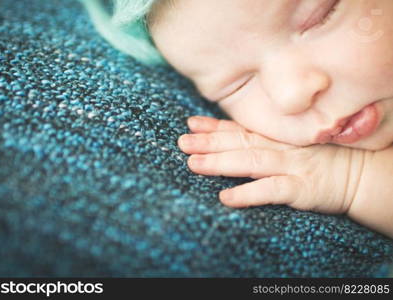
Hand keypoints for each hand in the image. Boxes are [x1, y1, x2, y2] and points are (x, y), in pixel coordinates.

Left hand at [178, 115, 366, 213]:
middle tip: (182, 142)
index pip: (241, 129)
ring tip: (193, 165)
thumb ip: (266, 139)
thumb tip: (234, 135)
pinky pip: (271, 190)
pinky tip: (225, 198)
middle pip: (239, 142)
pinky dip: (248, 193)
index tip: (191, 124)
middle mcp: (280, 147)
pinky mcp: (301, 188)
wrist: (358, 174)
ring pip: (250, 162)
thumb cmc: (322, 158)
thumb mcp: (293, 143)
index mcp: (277, 136)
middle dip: (208, 142)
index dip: (214, 126)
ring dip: (220, 163)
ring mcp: (291, 166)